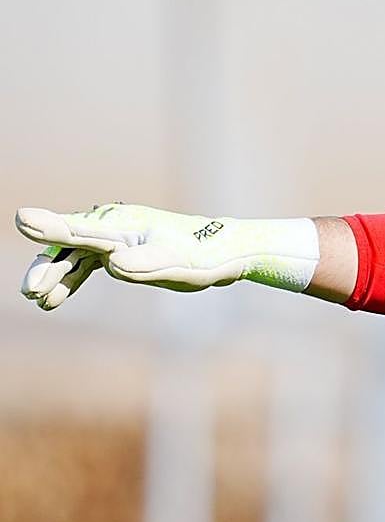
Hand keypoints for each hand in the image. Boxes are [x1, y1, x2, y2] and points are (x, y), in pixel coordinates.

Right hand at [15, 203, 320, 308]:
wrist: (227, 252)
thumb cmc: (200, 256)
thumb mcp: (172, 265)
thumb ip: (141, 264)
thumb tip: (112, 264)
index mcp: (122, 224)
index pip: (78, 228)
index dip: (48, 228)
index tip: (21, 220)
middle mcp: (115, 225)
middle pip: (68, 243)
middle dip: (48, 266)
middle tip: (32, 292)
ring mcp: (118, 235)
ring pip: (75, 254)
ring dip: (56, 275)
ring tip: (41, 300)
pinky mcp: (124, 248)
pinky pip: (88, 262)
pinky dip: (72, 278)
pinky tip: (57, 298)